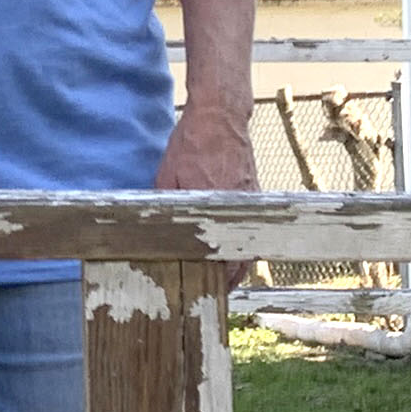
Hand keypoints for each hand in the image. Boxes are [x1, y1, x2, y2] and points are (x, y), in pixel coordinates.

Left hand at [153, 98, 256, 287]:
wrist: (220, 117)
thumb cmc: (191, 143)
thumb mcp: (167, 174)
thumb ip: (164, 203)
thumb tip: (155, 229)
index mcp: (211, 204)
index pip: (216, 253)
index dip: (211, 275)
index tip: (202, 288)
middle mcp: (235, 208)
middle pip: (238, 257)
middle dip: (227, 279)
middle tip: (215, 294)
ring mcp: (250, 202)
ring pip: (249, 245)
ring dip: (238, 264)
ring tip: (225, 281)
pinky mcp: (255, 195)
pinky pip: (252, 229)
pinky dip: (245, 244)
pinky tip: (234, 252)